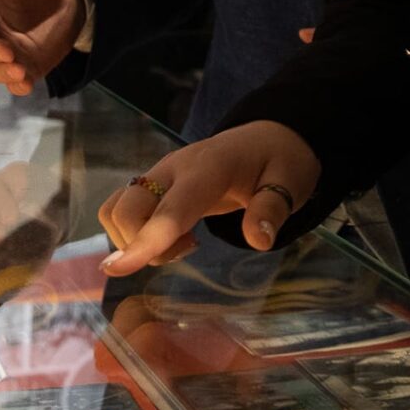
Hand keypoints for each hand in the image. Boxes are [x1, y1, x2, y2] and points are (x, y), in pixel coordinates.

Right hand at [97, 122, 321, 273]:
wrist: (266, 139)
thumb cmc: (279, 161)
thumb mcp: (291, 182)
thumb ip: (273, 209)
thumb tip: (259, 240)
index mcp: (209, 167)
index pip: (171, 208)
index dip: (145, 240)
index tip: (118, 270)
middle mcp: (174, 167)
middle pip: (127, 208)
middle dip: (143, 245)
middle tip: (189, 248)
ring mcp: (160, 173)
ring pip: (117, 209)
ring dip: (136, 239)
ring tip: (183, 241)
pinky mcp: (154, 183)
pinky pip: (122, 208)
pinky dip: (133, 232)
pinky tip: (171, 235)